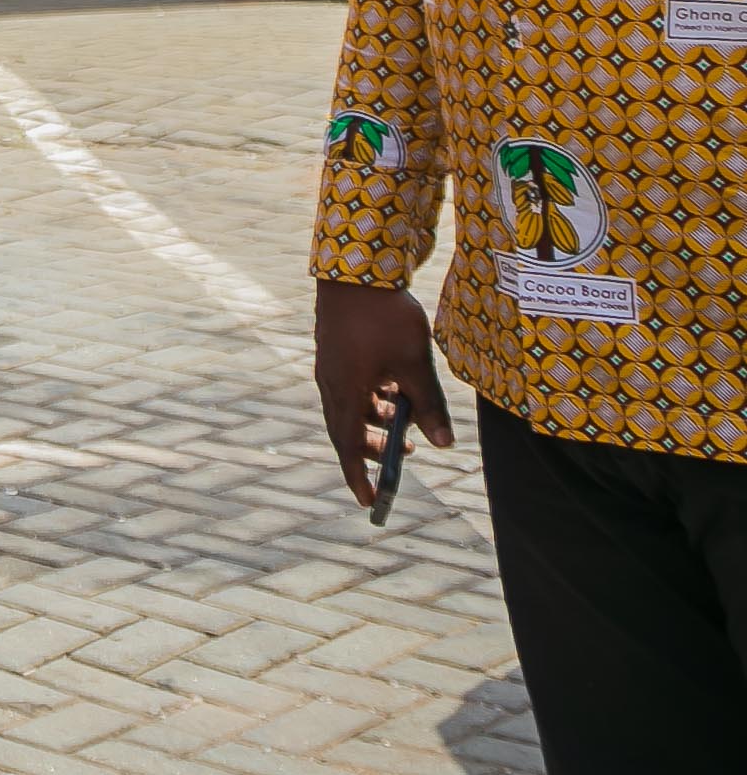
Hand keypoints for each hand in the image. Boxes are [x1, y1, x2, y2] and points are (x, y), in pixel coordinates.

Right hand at [314, 283, 452, 506]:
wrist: (354, 273)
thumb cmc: (385, 319)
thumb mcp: (415, 364)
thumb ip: (429, 405)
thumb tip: (444, 445)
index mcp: (346, 391)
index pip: (349, 445)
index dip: (359, 476)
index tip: (370, 501)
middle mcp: (331, 384)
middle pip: (346, 430)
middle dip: (371, 450)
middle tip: (399, 458)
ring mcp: (330, 368)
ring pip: (349, 409)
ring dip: (374, 423)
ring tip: (403, 425)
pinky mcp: (335, 354)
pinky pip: (349, 389)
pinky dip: (369, 401)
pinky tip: (392, 391)